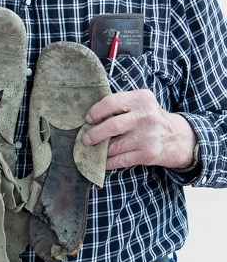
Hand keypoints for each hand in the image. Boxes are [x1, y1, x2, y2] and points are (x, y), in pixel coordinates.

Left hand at [82, 89, 196, 170]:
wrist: (176, 137)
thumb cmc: (150, 117)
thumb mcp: (140, 103)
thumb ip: (120, 104)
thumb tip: (91, 116)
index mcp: (141, 99)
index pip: (111, 102)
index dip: (96, 111)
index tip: (88, 119)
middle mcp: (145, 116)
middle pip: (112, 126)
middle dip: (94, 134)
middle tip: (85, 139)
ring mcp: (147, 136)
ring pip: (114, 146)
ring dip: (100, 150)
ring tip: (92, 149)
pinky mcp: (147, 154)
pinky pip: (121, 160)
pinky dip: (108, 162)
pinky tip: (102, 161)